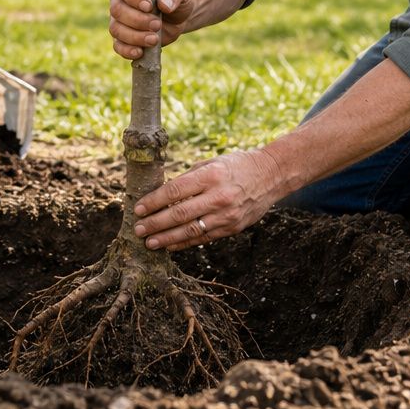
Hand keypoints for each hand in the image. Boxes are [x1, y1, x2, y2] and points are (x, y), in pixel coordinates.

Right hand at [108, 0, 191, 59]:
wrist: (178, 16)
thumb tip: (164, 5)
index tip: (149, 6)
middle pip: (117, 9)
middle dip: (137, 20)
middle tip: (157, 24)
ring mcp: (119, 20)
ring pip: (116, 29)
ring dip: (135, 36)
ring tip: (154, 39)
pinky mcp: (123, 37)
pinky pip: (118, 45)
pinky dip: (127, 50)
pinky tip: (140, 52)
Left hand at [132, 149, 283, 250]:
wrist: (271, 175)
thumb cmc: (237, 165)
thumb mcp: (212, 163)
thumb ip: (189, 178)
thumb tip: (162, 194)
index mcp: (210, 175)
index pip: (174, 191)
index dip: (154, 202)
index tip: (138, 209)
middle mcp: (218, 196)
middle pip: (179, 214)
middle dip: (155, 223)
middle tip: (138, 229)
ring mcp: (226, 214)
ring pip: (190, 230)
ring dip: (166, 238)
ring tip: (149, 242)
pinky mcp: (232, 227)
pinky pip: (203, 238)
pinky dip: (184, 243)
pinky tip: (170, 245)